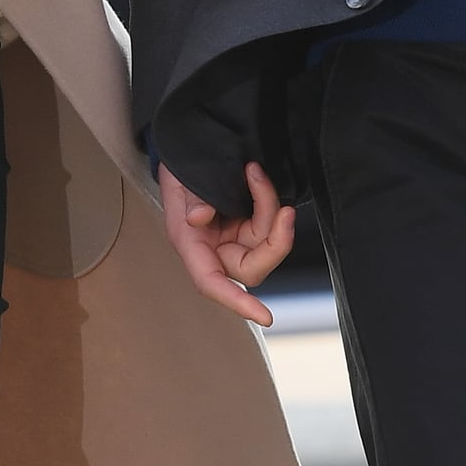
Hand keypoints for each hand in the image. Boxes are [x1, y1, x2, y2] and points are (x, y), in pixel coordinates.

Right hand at [158, 161, 296, 324]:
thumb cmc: (179, 169)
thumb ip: (191, 199)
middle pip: (252, 267)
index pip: (212, 283)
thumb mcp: (180, 179)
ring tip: (257, 176)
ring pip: (265, 242)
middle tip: (285, 210)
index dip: (237, 302)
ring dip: (270, 210)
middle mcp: (213, 248)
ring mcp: (232, 237)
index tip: (264, 315)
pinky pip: (267, 223)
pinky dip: (269, 202)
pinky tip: (258, 179)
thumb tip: (199, 218)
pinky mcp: (245, 224)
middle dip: (275, 242)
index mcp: (190, 244)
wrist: (187, 149)